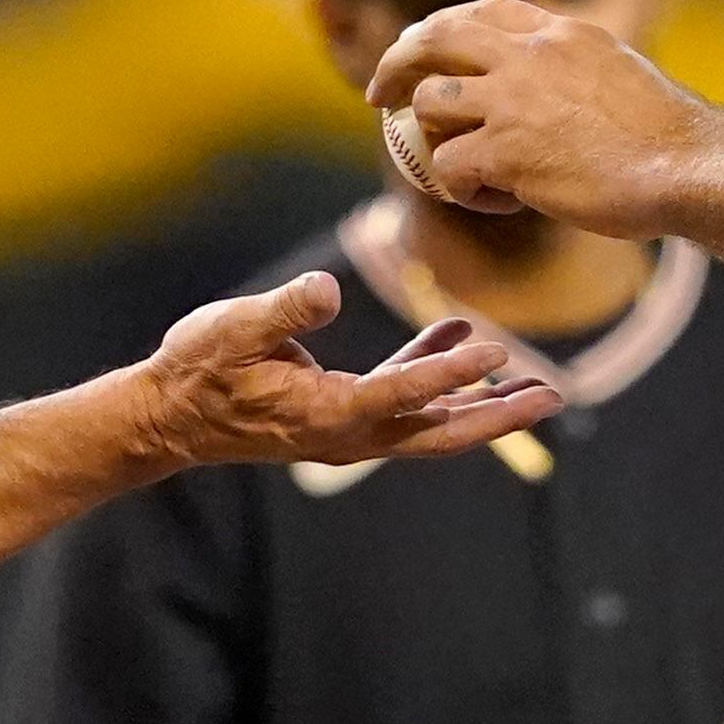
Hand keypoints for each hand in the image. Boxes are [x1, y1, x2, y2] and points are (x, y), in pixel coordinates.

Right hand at [128, 274, 560, 471]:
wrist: (169, 416)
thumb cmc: (196, 370)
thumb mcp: (230, 330)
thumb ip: (283, 310)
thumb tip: (328, 289)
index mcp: (325, 413)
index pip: (401, 395)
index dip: (450, 374)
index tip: (498, 350)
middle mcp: (348, 431)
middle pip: (440, 434)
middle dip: (499, 418)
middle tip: (554, 395)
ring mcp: (349, 428)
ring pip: (432, 423)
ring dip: (483, 402)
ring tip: (534, 380)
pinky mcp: (344, 412)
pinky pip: (404, 397)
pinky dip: (436, 372)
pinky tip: (457, 336)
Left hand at [363, 0, 705, 231]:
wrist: (688, 166)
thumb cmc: (669, 138)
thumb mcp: (619, 74)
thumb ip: (574, 72)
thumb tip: (551, 95)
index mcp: (560, 32)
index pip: (484, 11)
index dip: (444, 30)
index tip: (427, 52)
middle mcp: (530, 55)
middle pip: (434, 38)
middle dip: (397, 63)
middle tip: (379, 95)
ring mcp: (513, 100)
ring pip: (431, 104)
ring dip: (436, 140)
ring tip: (470, 171)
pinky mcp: (506, 152)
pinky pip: (448, 168)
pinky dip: (463, 191)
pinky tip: (500, 203)